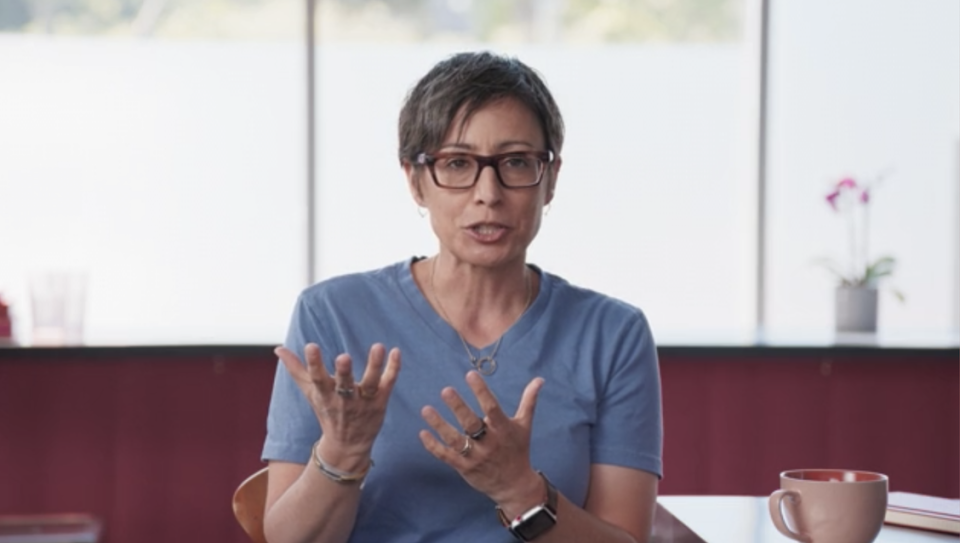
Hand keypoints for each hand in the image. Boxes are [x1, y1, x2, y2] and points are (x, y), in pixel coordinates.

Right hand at [276, 343, 400, 467]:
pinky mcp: (380, 402)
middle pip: (344, 385)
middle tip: (343, 357)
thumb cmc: (328, 412)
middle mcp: (344, 400)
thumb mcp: (311, 393)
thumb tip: (278, 349)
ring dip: (374, 365)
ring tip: (378, 346)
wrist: (347, 446)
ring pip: (370, 383)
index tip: (311, 346)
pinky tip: (396, 351)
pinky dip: (393, 369)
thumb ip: (296, 369)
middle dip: (343, 372)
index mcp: (325, 395)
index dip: (314, 363)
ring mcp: (364, 402)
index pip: (318, 378)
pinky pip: (388, 384)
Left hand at [419, 371, 545, 510]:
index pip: (492, 408)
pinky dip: (433, 446)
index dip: (481, 391)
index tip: (470, 375)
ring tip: (426, 409)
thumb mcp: (524, 425)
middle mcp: (489, 443)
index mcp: (503, 429)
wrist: (514, 485)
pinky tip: (422, 433)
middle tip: (445, 390)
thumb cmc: (518, 450)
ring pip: (454, 440)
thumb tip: (539, 380)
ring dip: (439, 425)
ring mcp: (475, 457)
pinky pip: (446, 456)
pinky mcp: (464, 468)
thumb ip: (528, 401)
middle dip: (458, 407)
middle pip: (471, 424)